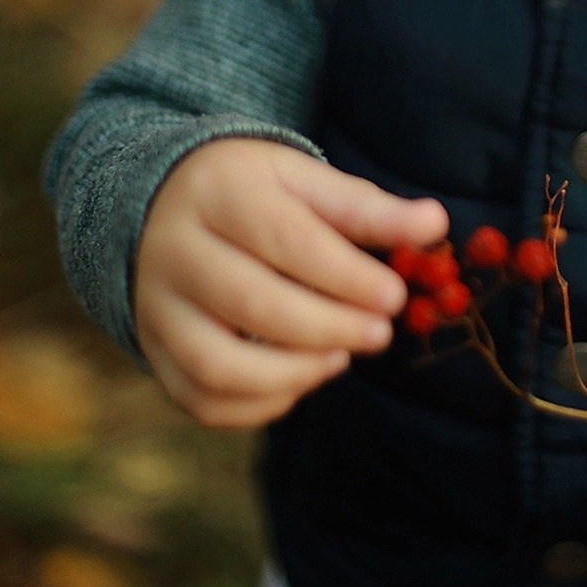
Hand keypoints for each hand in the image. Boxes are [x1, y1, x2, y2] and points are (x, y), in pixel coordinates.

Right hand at [134, 139, 448, 429]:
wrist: (161, 202)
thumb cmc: (252, 192)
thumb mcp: (303, 180)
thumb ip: (366, 207)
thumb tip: (433, 224)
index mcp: (219, 193)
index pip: (286, 241)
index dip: (347, 276)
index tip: (394, 296)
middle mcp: (174, 251)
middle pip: (253, 305)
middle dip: (330, 328)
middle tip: (379, 333)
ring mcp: (155, 306)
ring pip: (217, 364)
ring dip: (292, 374)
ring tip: (339, 359)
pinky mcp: (153, 349)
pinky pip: (199, 399)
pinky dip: (257, 406)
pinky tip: (300, 380)